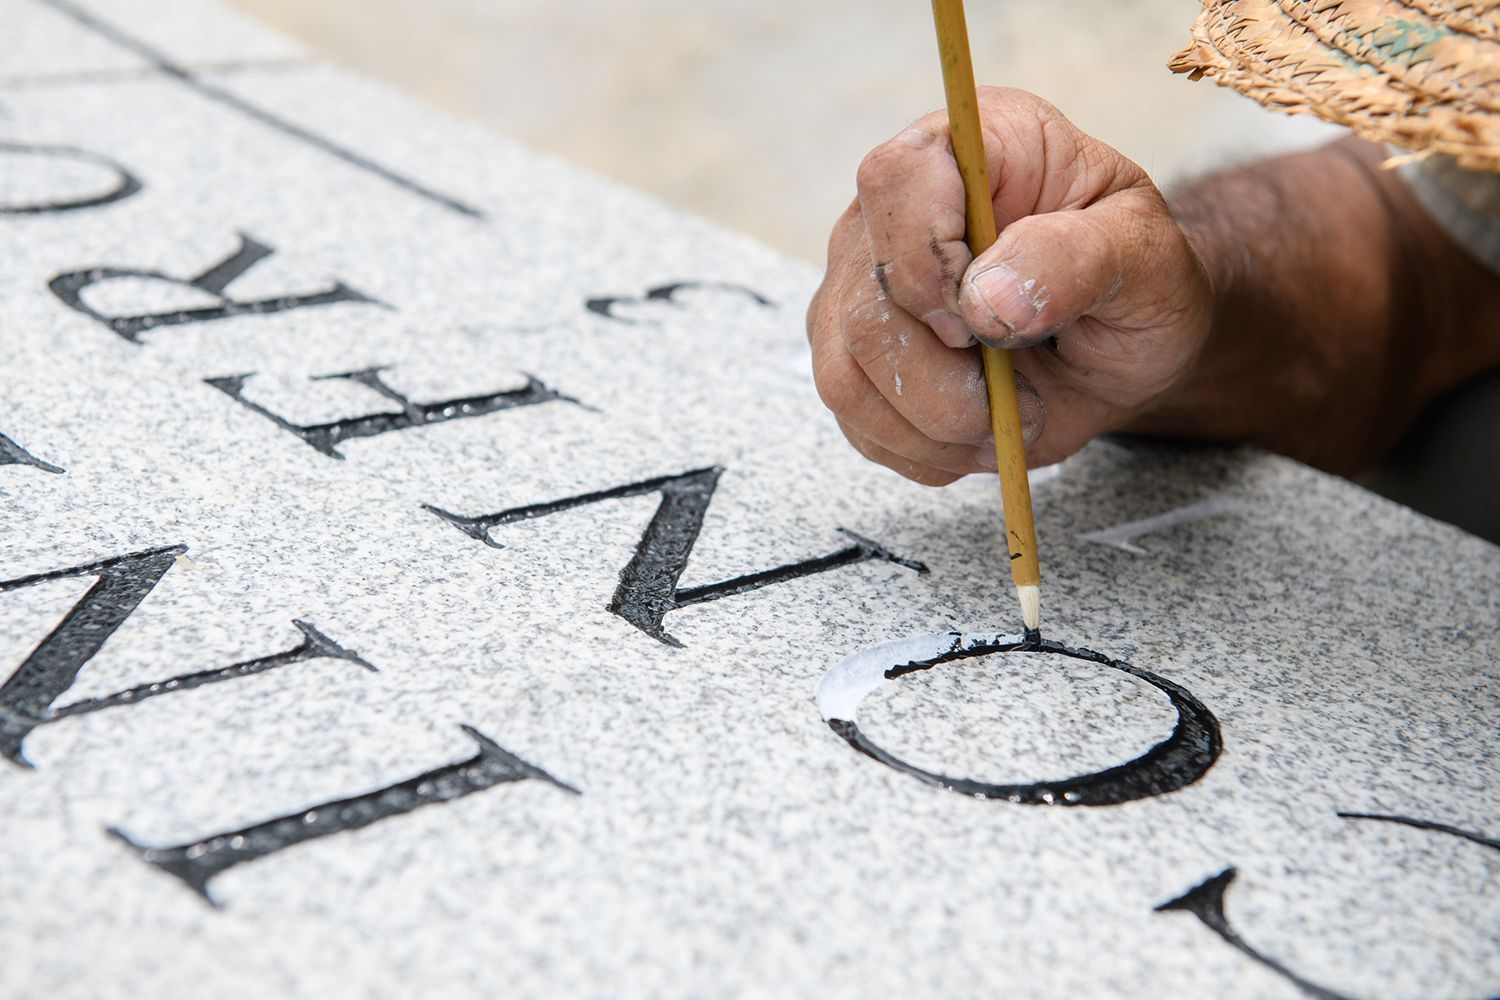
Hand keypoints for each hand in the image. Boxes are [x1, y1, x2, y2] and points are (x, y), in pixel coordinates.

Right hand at [807, 87, 1212, 483]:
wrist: (1118, 338)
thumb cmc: (1135, 278)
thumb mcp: (1147, 259)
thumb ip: (1078, 260)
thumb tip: (987, 301)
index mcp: (968, 148)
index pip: (896, 180)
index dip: (930, 262)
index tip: (988, 322)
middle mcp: (891, 212)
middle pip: (865, 303)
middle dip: (947, 383)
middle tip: (1022, 399)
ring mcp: (858, 285)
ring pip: (844, 374)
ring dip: (935, 427)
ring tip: (1005, 420)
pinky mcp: (848, 353)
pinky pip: (854, 420)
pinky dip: (922, 451)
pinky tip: (975, 434)